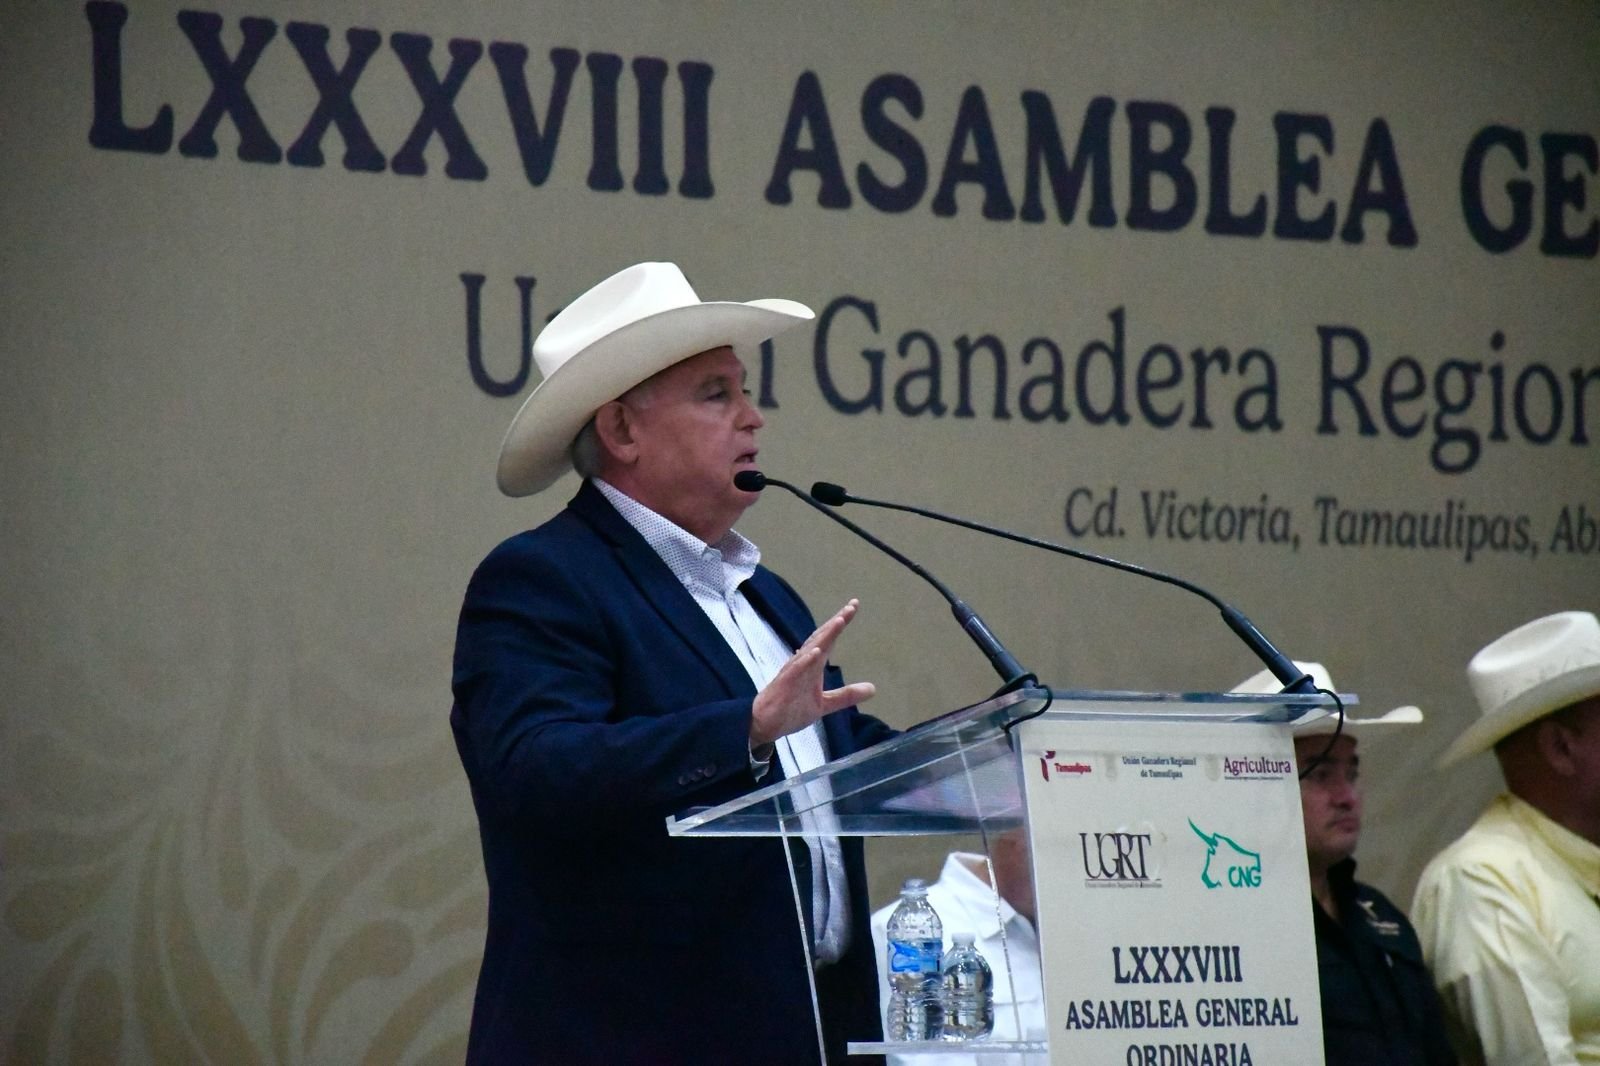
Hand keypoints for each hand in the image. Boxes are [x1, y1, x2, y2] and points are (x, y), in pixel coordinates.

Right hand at [749, 599, 876, 747]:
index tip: (854, 605)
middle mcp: (804, 664)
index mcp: (813, 666)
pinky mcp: (783, 685)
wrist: (765, 726)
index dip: (841, 623)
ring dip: (824, 636)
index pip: (829, 640)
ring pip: (810, 650)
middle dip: (836, 623)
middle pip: (821, 638)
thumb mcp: (824, 704)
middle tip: (852, 606)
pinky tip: (816, 652)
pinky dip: (804, 661)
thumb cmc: (791, 710)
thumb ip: (846, 695)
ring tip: (839, 621)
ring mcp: (793, 673)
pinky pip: (794, 671)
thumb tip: (873, 688)